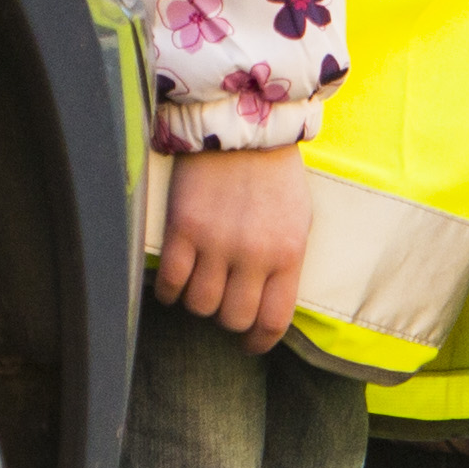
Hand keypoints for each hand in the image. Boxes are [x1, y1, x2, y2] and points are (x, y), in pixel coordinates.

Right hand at [156, 144, 313, 352]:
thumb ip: (285, 263)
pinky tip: (175, 282)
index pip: (273, 321)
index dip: (258, 343)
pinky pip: (172, 283)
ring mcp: (216, 242)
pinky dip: (170, 291)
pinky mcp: (183, 228)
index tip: (248, 345)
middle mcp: (253, 253)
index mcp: (287, 253)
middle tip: (222, 303)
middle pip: (233, 319)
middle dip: (226, 319)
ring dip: (198, 302)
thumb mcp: (298, 219)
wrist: (241, 123)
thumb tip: (268, 306)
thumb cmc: (274, 173)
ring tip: (200, 285)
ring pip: (200, 305)